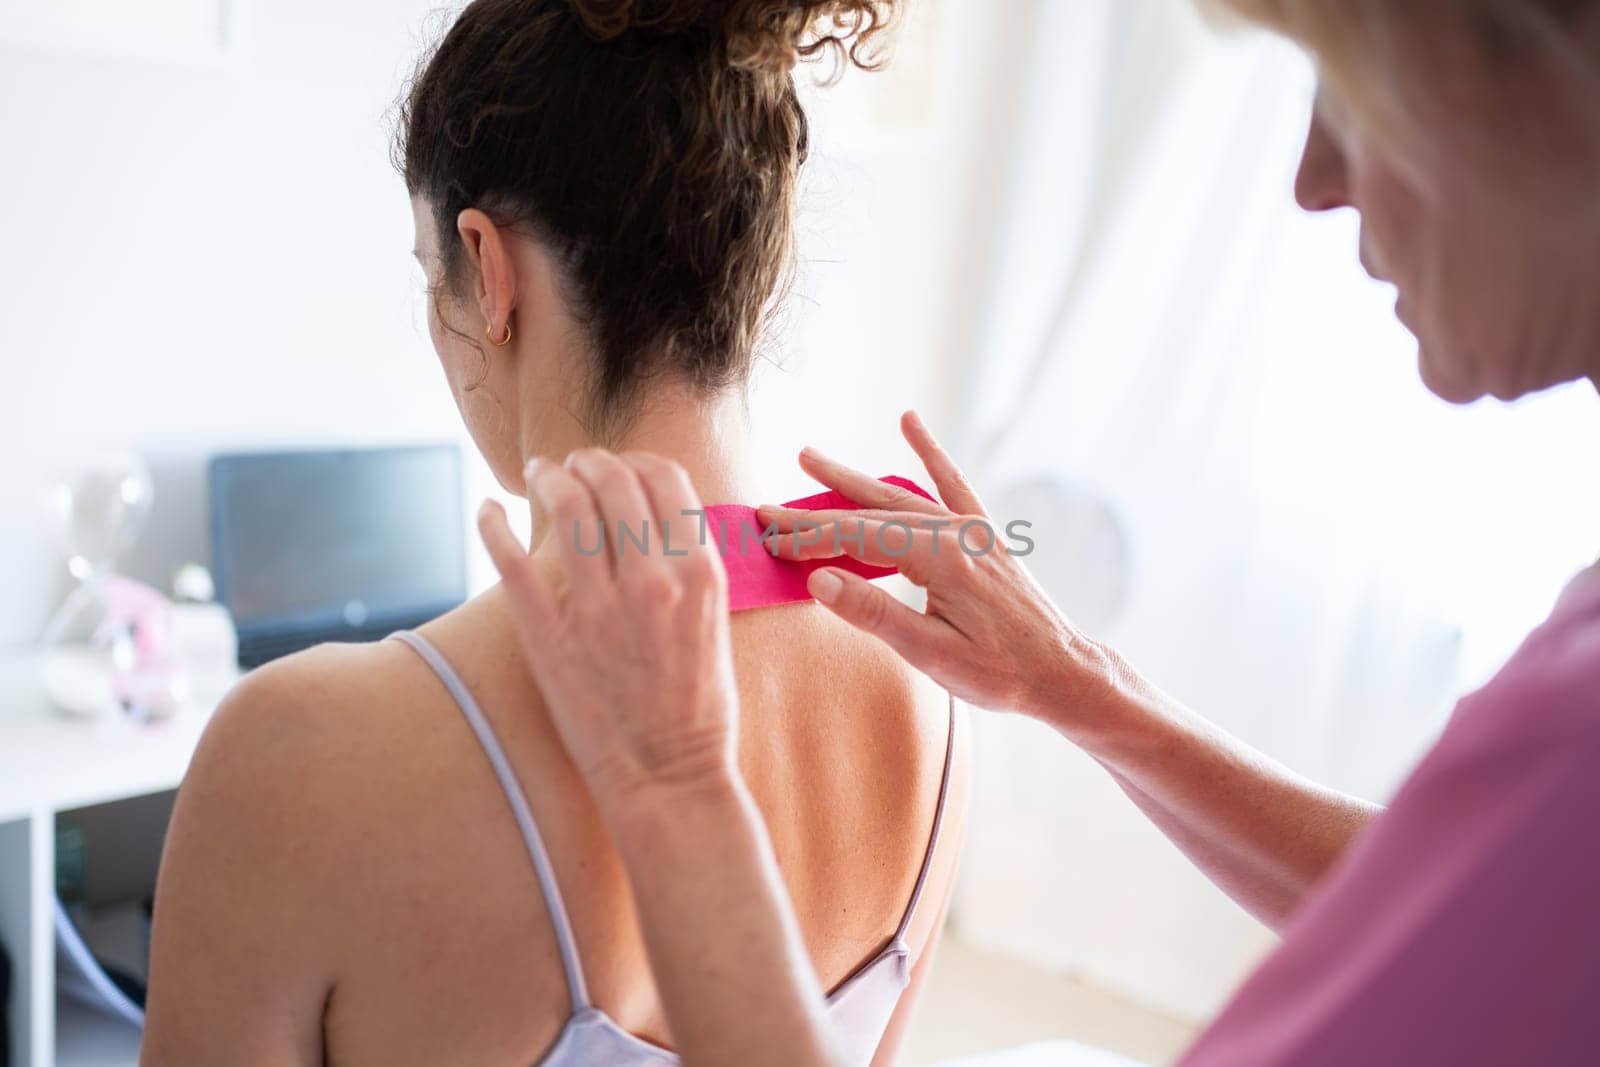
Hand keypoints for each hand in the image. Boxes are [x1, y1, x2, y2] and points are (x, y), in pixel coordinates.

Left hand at [478, 449, 741, 815]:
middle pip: (614, 480)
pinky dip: (495, 525)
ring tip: (540, 474)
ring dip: (550, 477)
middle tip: (574, 463)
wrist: (670, 778)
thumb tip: (660, 519)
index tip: (620, 465)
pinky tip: (489, 510)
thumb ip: (690, 567)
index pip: (664, 478)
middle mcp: (652, 579)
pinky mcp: (550, 636)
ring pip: (567, 506)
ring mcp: (598, 607)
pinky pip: (512, 562)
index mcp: (698, 572)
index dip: (637, 460)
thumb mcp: (716, 622)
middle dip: (590, 460)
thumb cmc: (699, 709)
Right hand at [759, 411, 1126, 730]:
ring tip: (810, 457)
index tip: (767, 543)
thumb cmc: (1000, 672)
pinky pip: (951, 485)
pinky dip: (929, 454)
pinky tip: (910, 423)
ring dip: (853, 480)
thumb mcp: (930, 654)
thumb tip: (818, 580)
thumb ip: (874, 613)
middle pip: (869, 513)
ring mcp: (970, 530)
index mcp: (937, 558)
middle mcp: (953, 532)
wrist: (1062, 672)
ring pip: (899, 497)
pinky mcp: (984, 536)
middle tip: (767, 508)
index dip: (807, 540)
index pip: (854, 539)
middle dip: (815, 509)